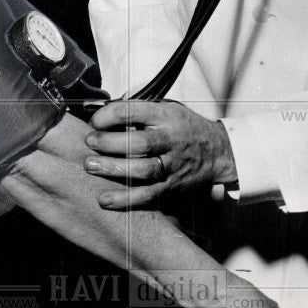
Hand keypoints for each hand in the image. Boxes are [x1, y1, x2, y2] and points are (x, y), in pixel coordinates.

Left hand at [85, 99, 237, 208]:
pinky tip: (105, 199)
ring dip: (113, 169)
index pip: (133, 111)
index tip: (95, 121)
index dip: (108, 115)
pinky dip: (125, 199)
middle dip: (109, 143)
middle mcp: (170, 140)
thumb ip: (138, 110)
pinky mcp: (171, 186)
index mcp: (166, 116)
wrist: (217, 151)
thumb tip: (102, 111)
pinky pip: (147, 195)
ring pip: (142, 170)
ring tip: (91, 166)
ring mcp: (171, 165)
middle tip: (90, 142)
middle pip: (138, 142)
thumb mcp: (166, 108)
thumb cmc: (184, 127)